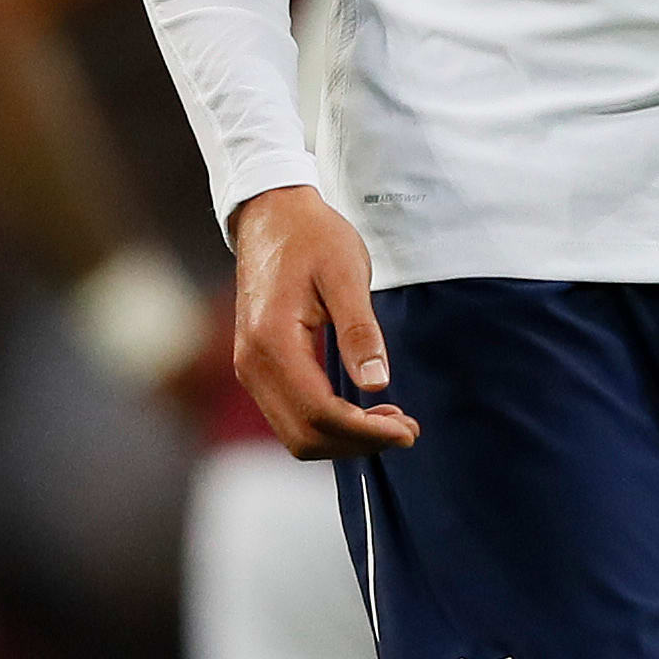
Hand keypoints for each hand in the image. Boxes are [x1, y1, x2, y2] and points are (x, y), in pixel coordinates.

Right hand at [229, 185, 420, 457]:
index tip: (408, 430)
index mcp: (272, 343)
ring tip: (391, 422)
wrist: (271, 215)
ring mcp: (250, 369)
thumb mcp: (345, 274)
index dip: (366, 432)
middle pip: (305, 436)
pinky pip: (290, 415)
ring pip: (295, 433)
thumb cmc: (312, 238)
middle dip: (359, 443)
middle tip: (407, 429)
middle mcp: (253, 365)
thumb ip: (359, 330)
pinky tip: (361, 411)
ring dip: (344, 438)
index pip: (320, 413)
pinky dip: (327, 424)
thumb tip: (377, 383)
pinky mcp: (258, 367)